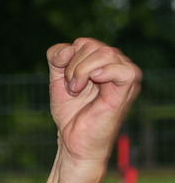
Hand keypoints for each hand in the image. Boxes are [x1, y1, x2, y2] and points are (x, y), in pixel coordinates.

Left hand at [46, 38, 140, 166]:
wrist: (73, 139)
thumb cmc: (70, 111)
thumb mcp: (56, 80)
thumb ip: (57, 58)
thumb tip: (69, 49)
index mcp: (102, 61)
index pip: (83, 43)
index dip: (66, 59)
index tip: (64, 80)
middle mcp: (116, 65)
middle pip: (91, 45)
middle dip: (72, 66)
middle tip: (72, 88)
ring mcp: (124, 76)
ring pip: (105, 53)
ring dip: (81, 71)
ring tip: (77, 90)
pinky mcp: (127, 90)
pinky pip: (124, 70)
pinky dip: (104, 72)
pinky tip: (95, 81)